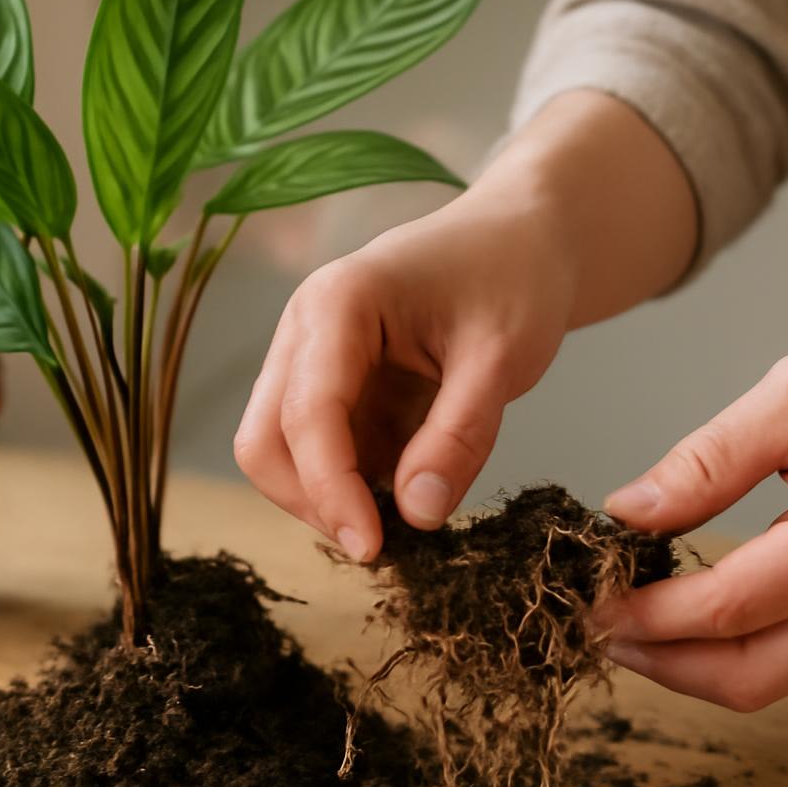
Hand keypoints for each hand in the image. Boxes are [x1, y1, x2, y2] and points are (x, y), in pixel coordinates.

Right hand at [233, 194, 572, 560]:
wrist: (522, 238)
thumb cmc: (514, 276)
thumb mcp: (502, 357)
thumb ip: (459, 436)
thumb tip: (417, 517)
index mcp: (337, 304)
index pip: (307, 415)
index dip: (331, 491)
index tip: (372, 548)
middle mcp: (304, 331)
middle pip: (265, 441)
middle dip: (314, 502)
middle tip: (384, 547)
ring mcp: (310, 360)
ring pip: (282, 453)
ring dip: (330, 498)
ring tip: (406, 522)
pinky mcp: (332, 386)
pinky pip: (322, 452)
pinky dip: (353, 486)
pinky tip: (409, 494)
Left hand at [592, 299, 787, 710]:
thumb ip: (706, 462)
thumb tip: (625, 515)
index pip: (731, 607)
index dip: (646, 615)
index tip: (583, 600)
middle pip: (747, 676)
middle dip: (658, 663)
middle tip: (589, 625)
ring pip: (768, 681)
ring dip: (687, 665)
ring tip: (622, 621)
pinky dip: (728, 650)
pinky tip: (681, 615)